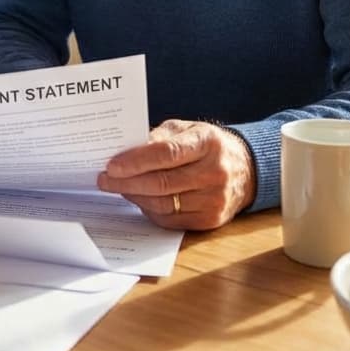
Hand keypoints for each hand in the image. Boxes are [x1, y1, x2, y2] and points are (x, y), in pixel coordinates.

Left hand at [97, 119, 255, 229]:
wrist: (245, 170)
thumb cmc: (208, 146)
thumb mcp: (187, 130)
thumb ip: (159, 138)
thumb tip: (126, 151)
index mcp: (207, 143)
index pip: (167, 153)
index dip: (136, 160)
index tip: (112, 164)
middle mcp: (214, 172)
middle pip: (162, 182)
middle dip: (127, 181)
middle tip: (104, 178)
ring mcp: (215, 199)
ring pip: (163, 204)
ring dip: (134, 196)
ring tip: (117, 187)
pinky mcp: (211, 220)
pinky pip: (171, 220)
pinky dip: (149, 210)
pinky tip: (137, 198)